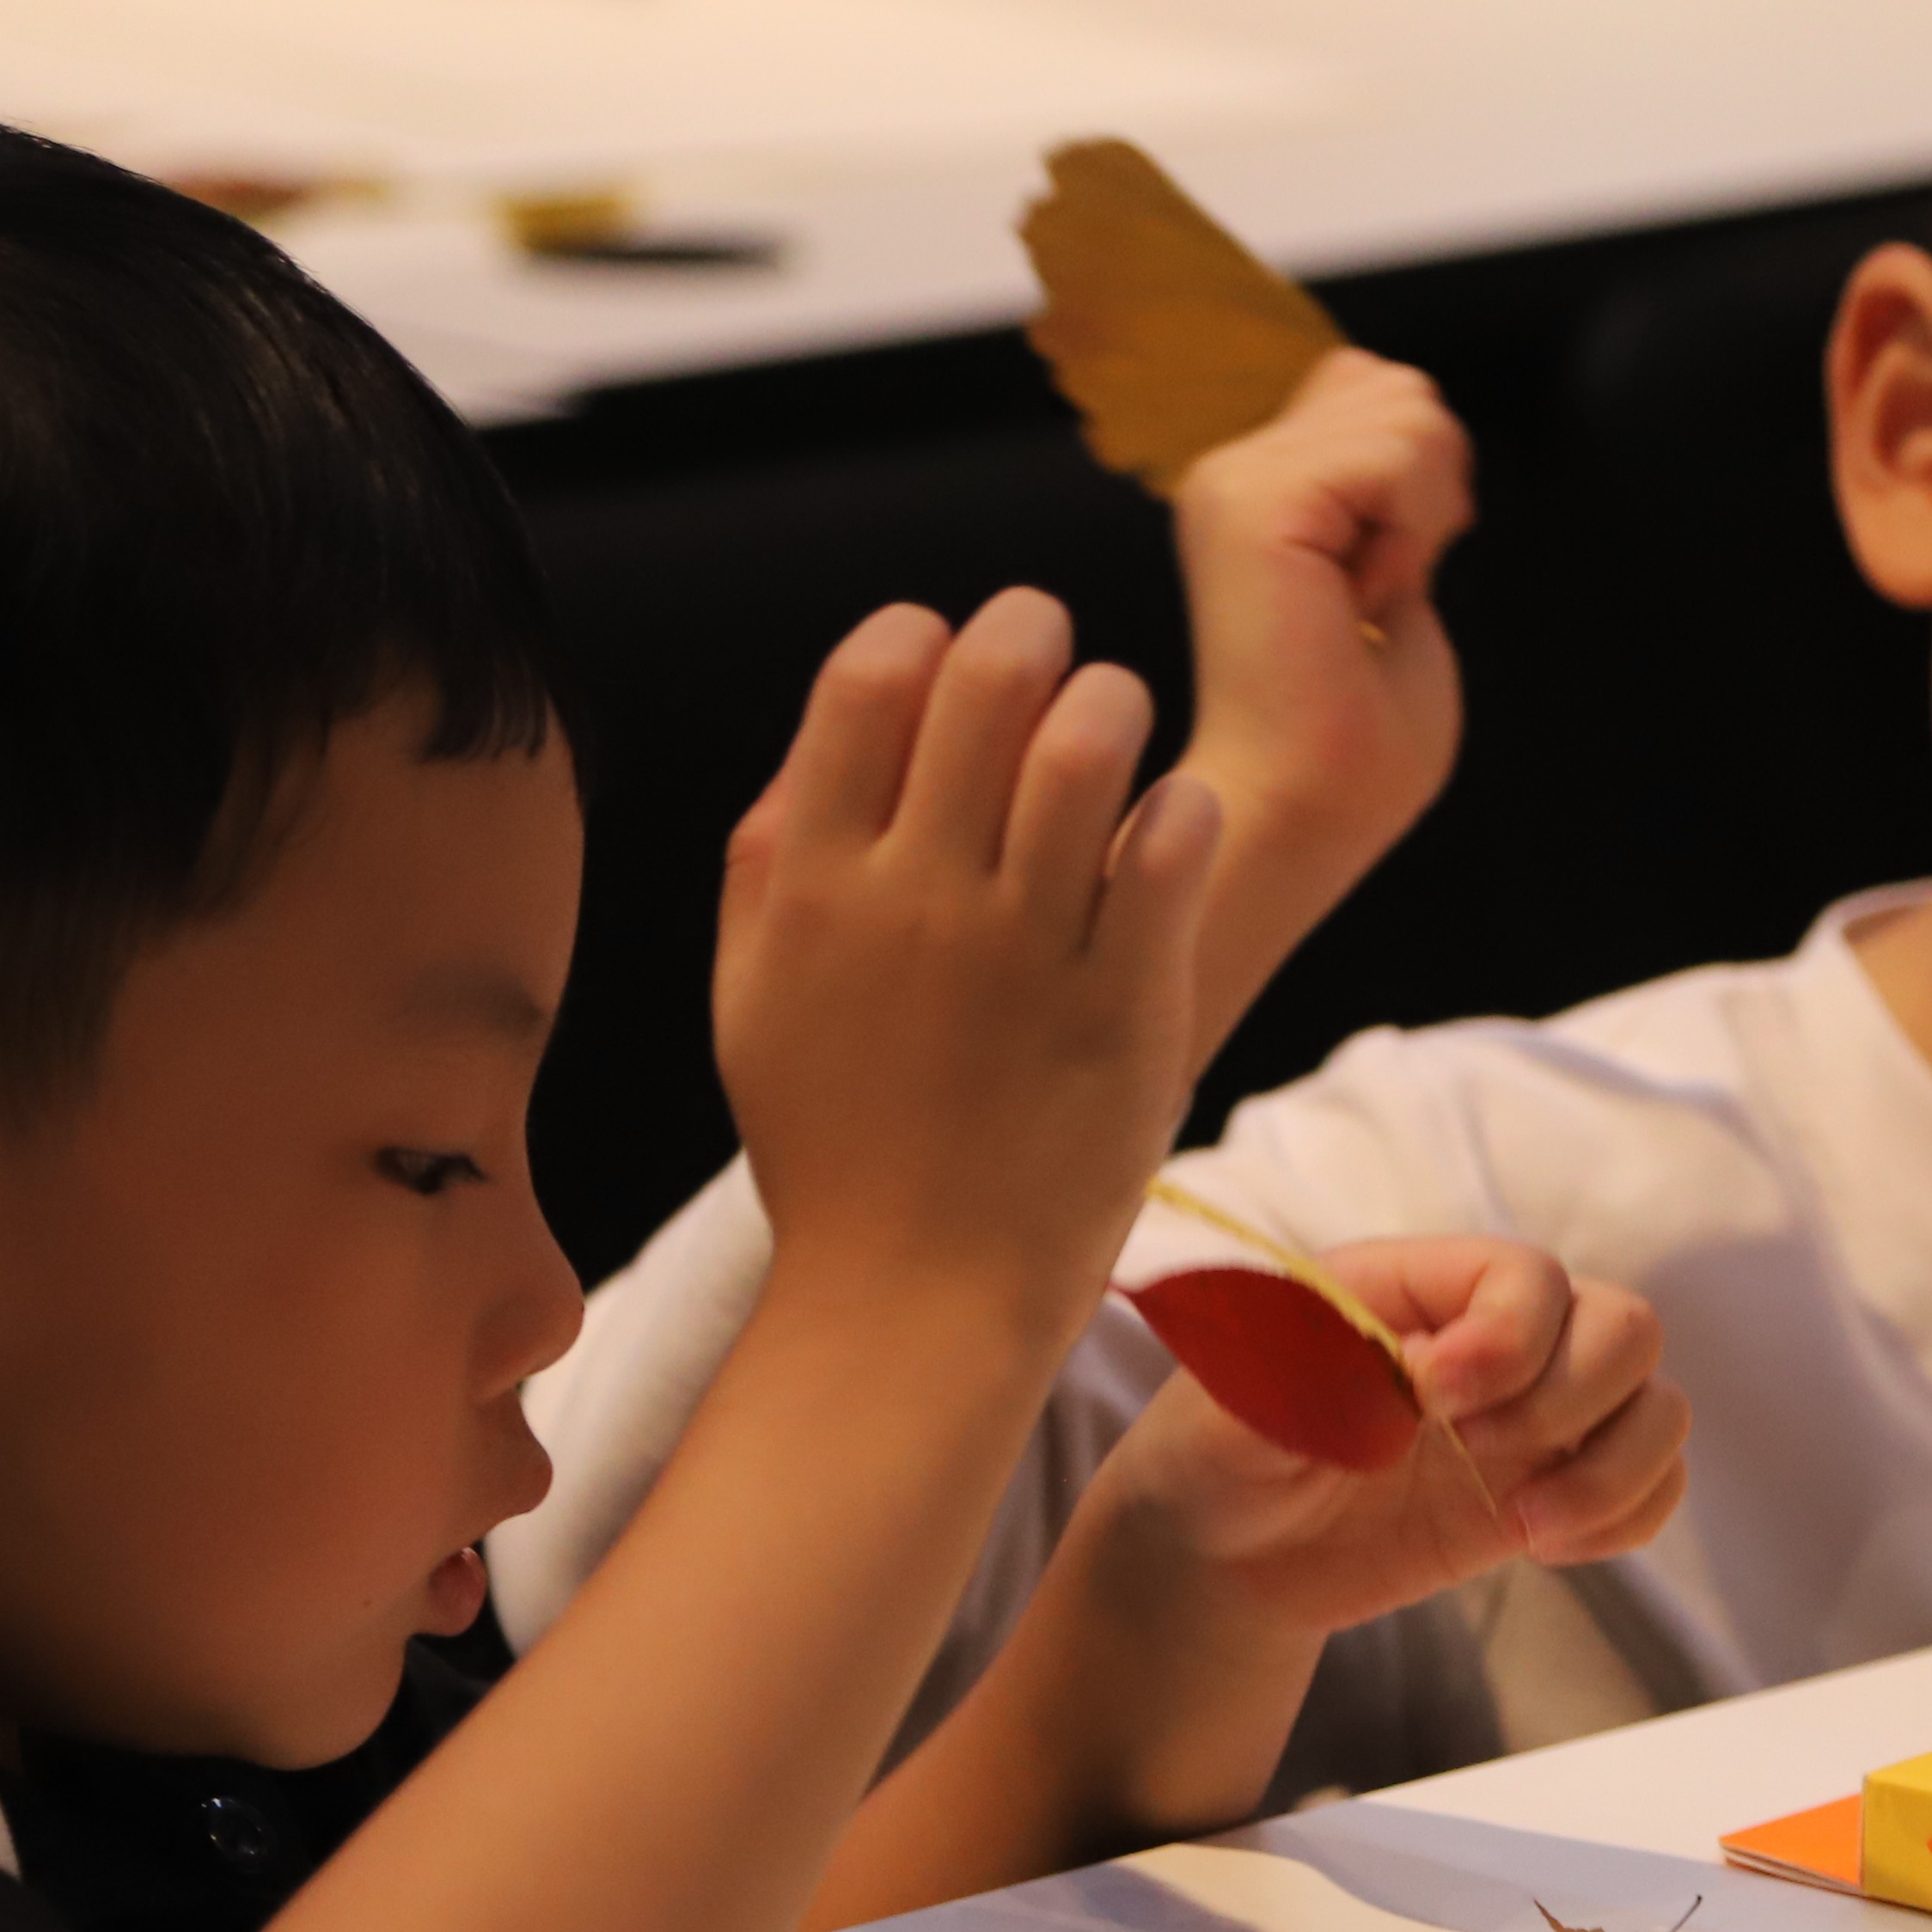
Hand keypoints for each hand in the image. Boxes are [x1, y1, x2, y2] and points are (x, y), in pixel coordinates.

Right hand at [714, 589, 1218, 1330]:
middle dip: (1034, 632)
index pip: (870, 674)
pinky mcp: (1126, 1004)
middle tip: (1056, 654)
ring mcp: (1025, 949)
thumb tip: (817, 742)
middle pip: (988, 677)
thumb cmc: (837, 1147)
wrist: (912, 1298)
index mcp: (816, 882)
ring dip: (1114, 702)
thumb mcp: (750, 1000)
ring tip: (1118, 728)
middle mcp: (915, 898)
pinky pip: (1170, 845)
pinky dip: (1181, 806)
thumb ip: (768, 862)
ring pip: (1089, 741)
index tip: (949, 658)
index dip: (923, 635)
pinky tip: (1169, 823)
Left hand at [1099, 1232, 1684, 1637]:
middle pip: (1625, 1326)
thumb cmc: (1218, 1451)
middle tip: (1472, 1452)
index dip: (1508, 1339)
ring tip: (1524, 1525)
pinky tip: (1543, 1547)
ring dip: (1614, 1468)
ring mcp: (1534, 1416)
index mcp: (1421, 1285)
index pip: (1529, 1275)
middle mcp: (1498, 1339)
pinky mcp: (1548, 1488)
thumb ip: (1313, 1368)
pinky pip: (1652, 1486)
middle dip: (1568, 1399)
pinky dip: (1628, 1517)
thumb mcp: (1231, 1399)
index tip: (1432, 1401)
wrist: (1224, 1555)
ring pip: (1657, 1405)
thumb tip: (1413, 1378)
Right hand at [1163, 349, 1473, 1053]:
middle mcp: (1234, 472)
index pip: (1375, 390)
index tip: (1397, 579)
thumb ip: (1402, 494)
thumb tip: (1417, 410)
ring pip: (1404, 410)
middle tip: (1381, 596)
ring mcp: (1235, 480)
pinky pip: (1396, 453)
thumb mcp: (1402, 581)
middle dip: (1432, 489)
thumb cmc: (1356, 744)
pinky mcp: (1253, 504)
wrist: (1304, 816)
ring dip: (1424, 516)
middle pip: (1397, 388)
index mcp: (1264, 490)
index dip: (1425, 476)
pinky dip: (1414, 531)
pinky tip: (1366, 601)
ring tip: (1366, 604)